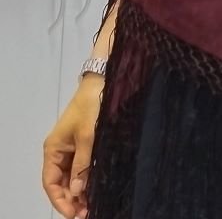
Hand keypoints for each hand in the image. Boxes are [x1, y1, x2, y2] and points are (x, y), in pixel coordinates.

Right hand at [43, 75, 102, 218]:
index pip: (51, 182)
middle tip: (88, 213)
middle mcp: (60, 152)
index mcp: (53, 149)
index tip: (74, 214)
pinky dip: (87, 180)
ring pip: (72, 177)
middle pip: (61, 183)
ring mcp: (72, 149)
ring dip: (80, 192)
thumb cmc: (92, 108)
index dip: (60, 200)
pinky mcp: (84, 146)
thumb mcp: (88, 136)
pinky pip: (81, 168)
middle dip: (72, 199)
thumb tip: (77, 190)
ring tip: (92, 206)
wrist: (103, 83)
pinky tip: (96, 190)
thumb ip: (82, 164)